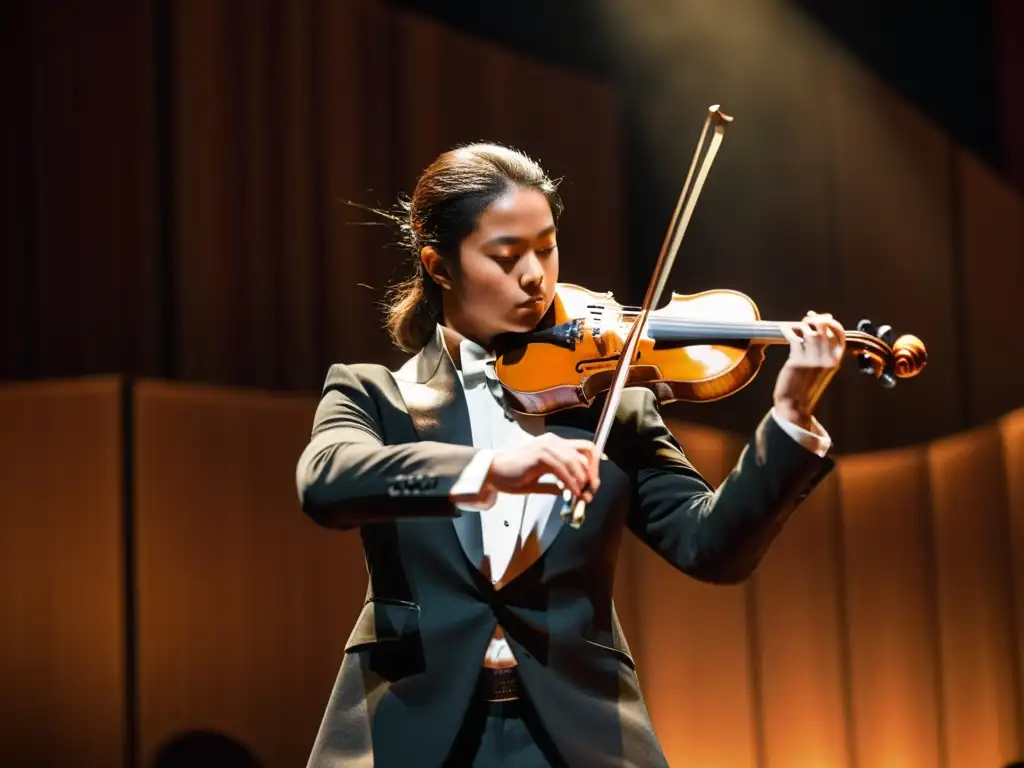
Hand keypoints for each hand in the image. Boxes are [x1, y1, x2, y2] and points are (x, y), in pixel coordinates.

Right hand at [486, 433, 600, 501]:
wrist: (493, 473)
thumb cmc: (513, 476)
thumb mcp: (541, 480)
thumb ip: (558, 483)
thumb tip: (576, 492)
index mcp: (554, 444)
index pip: (585, 448)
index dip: (594, 465)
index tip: (593, 483)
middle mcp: (553, 441)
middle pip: (586, 452)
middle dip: (592, 474)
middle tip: (590, 491)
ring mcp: (546, 446)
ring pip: (576, 461)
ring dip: (582, 480)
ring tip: (581, 495)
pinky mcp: (540, 455)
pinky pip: (563, 468)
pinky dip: (571, 482)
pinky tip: (572, 492)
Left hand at [774, 311, 845, 428]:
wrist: (795, 404)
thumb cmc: (806, 383)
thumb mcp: (821, 367)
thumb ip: (822, 349)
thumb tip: (819, 325)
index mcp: (836, 359)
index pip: (839, 332)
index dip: (829, 321)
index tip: (819, 317)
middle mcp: (827, 359)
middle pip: (824, 328)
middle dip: (814, 320)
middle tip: (805, 320)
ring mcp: (813, 360)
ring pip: (808, 332)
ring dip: (800, 326)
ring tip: (794, 328)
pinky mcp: (797, 362)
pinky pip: (793, 338)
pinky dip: (788, 330)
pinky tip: (783, 329)